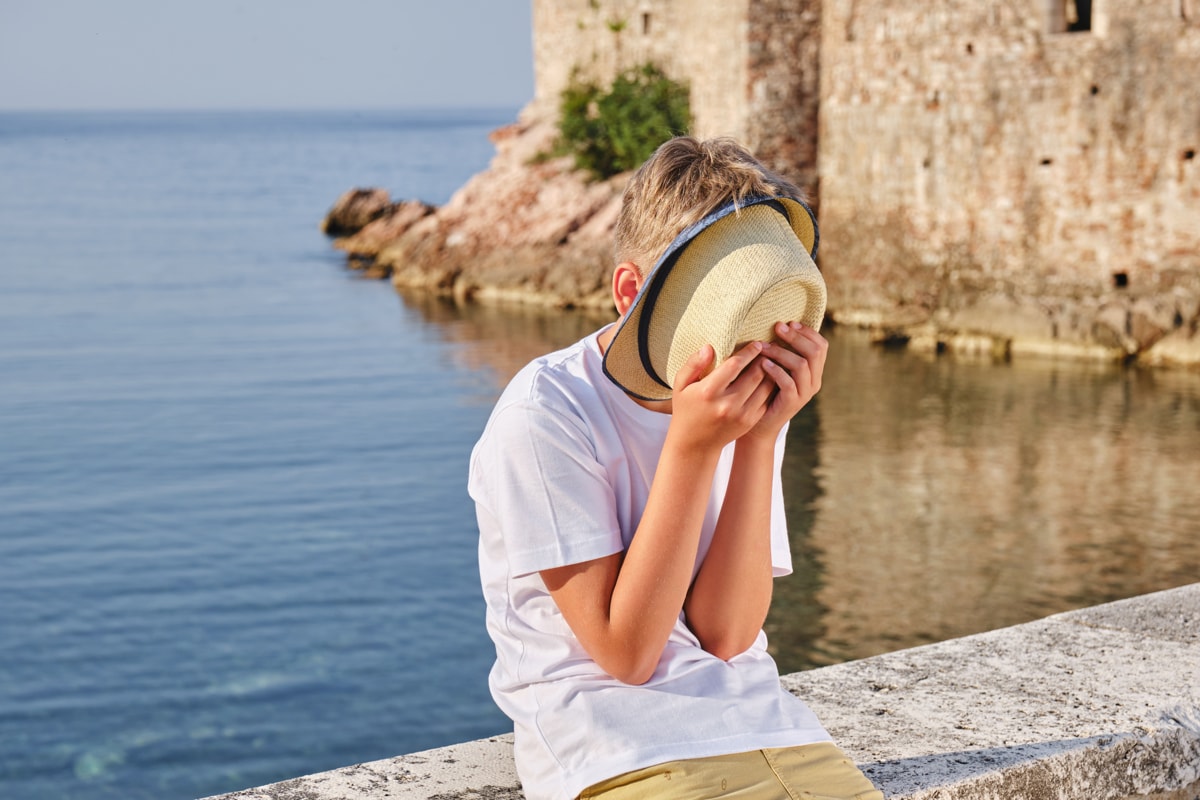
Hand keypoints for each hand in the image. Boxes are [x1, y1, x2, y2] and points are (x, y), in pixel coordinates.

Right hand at [666, 341, 776, 453]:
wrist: (695, 444)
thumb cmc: (686, 409)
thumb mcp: (681, 385)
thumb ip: (693, 364)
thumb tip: (709, 347)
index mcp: (709, 392)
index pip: (735, 365)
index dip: (748, 352)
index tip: (757, 343)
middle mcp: (727, 404)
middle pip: (755, 374)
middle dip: (763, 359)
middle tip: (768, 348)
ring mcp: (741, 415)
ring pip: (765, 387)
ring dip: (770, 372)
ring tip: (771, 361)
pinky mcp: (749, 421)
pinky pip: (766, 399)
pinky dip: (770, 387)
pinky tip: (769, 378)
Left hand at [744, 321, 827, 442]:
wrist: (759, 425)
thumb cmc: (765, 392)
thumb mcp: (777, 369)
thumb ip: (782, 352)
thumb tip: (777, 324)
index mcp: (814, 372)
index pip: (821, 346)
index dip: (807, 332)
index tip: (789, 323)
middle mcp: (814, 382)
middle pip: (815, 352)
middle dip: (796, 337)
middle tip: (778, 327)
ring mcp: (804, 393)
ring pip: (802, 365)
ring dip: (781, 352)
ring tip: (763, 346)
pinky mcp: (792, 403)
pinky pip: (788, 382)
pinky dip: (776, 370)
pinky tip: (763, 364)